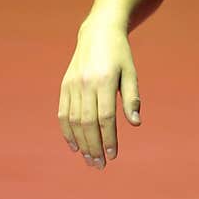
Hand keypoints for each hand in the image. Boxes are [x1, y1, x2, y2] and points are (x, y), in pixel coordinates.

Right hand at [57, 18, 141, 169]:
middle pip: (88, 122)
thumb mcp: (131, 73)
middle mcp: (86, 84)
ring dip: (81, 143)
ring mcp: (72, 85)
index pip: (106, 117)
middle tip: (100, 165)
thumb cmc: (120, 55)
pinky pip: (62, 113)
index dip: (109, 138)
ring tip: (89, 160)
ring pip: (74, 120)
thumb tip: (135, 124)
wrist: (98, 33)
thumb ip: (133, 98)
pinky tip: (74, 146)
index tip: (113, 155)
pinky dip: (67, 131)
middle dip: (94, 146)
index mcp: (105, 81)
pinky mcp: (64, 86)